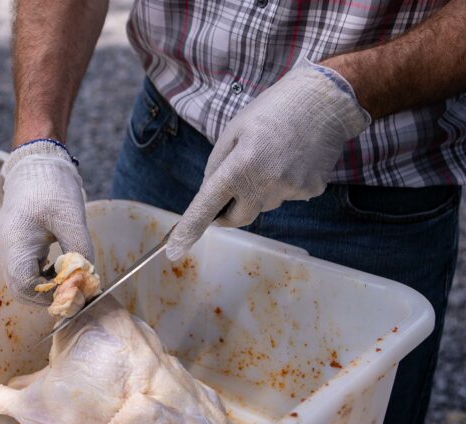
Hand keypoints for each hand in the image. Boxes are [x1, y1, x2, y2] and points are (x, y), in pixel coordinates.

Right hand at [0, 140, 93, 304]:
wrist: (36, 163)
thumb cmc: (51, 186)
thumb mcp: (71, 218)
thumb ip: (79, 250)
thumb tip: (87, 279)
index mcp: (14, 243)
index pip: (25, 286)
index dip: (49, 295)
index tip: (73, 292)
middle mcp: (4, 249)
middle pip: (20, 290)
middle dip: (48, 296)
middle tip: (74, 291)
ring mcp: (6, 248)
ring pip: (21, 283)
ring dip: (45, 288)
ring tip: (69, 279)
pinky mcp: (13, 245)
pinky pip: (23, 271)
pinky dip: (41, 277)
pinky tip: (60, 269)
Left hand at [165, 58, 370, 260]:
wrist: (325, 99)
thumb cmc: (272, 110)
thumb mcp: (233, 131)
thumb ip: (216, 166)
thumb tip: (207, 196)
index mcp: (240, 166)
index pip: (208, 206)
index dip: (190, 228)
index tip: (174, 248)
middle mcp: (266, 184)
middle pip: (238, 218)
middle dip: (228, 211)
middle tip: (229, 190)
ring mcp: (291, 190)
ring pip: (264, 204)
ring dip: (259, 190)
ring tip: (272, 155)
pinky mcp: (311, 190)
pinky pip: (287, 196)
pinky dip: (283, 183)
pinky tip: (291, 158)